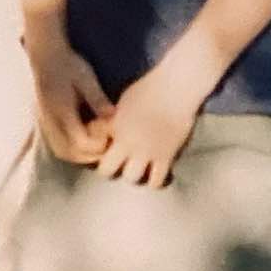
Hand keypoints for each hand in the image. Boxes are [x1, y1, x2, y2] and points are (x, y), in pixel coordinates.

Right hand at [27, 32, 113, 163]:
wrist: (45, 54)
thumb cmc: (68, 64)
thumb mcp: (86, 79)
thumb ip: (98, 99)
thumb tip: (114, 117)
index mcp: (63, 112)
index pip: (81, 143)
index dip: (98, 145)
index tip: (110, 134)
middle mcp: (51, 121)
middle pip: (70, 153)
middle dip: (90, 155)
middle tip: (106, 144)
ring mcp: (45, 122)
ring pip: (61, 151)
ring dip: (79, 154)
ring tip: (95, 144)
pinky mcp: (44, 120)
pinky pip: (55, 144)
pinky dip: (70, 149)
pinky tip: (81, 138)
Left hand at [94, 56, 209, 187]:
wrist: (176, 89)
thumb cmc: (150, 89)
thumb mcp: (124, 102)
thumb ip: (114, 119)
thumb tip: (107, 131)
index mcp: (115, 126)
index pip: (94, 147)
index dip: (95, 150)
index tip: (102, 149)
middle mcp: (128, 142)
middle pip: (107, 170)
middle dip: (109, 169)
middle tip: (116, 165)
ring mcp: (147, 151)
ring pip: (131, 178)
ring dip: (132, 175)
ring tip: (137, 169)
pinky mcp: (166, 157)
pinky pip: (156, 180)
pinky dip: (154, 181)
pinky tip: (154, 174)